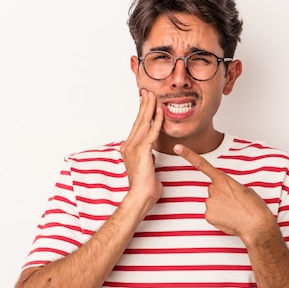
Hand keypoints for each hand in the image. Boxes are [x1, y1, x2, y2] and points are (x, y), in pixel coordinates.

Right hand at [120, 90, 163, 207]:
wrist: (140, 196)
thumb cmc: (145, 186)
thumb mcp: (146, 167)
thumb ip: (147, 157)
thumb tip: (151, 154)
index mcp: (129, 148)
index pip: (136, 126)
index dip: (141, 112)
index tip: (145, 101)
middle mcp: (129, 145)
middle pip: (138, 120)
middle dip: (144, 105)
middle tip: (147, 91)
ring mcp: (134, 147)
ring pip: (143, 123)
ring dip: (149, 107)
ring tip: (153, 95)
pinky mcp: (142, 150)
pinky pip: (152, 132)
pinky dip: (157, 120)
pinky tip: (160, 111)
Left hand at [173, 144, 275, 241]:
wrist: (256, 225)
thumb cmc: (254, 207)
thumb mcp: (244, 189)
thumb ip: (230, 187)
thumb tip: (225, 194)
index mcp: (223, 179)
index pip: (202, 164)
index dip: (188, 155)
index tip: (177, 148)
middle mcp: (213, 189)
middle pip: (212, 190)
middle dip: (221, 196)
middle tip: (235, 203)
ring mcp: (209, 202)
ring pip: (212, 203)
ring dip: (221, 207)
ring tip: (234, 212)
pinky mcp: (208, 215)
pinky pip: (211, 214)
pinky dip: (219, 217)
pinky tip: (229, 219)